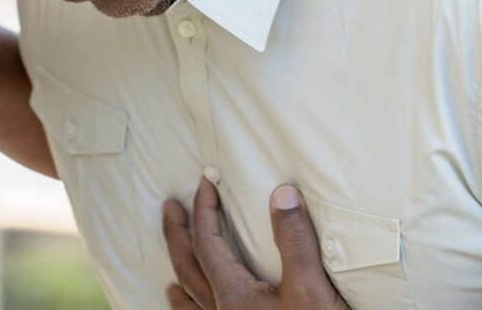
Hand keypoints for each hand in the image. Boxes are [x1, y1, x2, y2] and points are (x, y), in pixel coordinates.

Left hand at [161, 178, 348, 309]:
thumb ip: (294, 242)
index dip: (205, 210)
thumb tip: (281, 193)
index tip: (205, 184)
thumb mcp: (312, 289)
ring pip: (191, 305)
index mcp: (234, 296)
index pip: (207, 243)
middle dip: (176, 235)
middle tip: (169, 208)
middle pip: (187, 268)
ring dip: (181, 282)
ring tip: (170, 277)